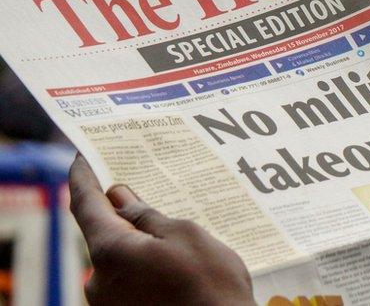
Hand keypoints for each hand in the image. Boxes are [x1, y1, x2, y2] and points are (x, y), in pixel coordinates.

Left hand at [68, 155, 253, 304]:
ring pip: (119, 259)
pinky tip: (173, 264)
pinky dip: (144, 265)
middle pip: (103, 234)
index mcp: (111, 252)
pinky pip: (128, 280)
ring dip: (138, 243)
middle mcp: (99, 280)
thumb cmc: (210, 286)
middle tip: (145, 191)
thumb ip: (148, 216)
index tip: (83, 155)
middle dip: (122, 213)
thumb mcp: (186, 236)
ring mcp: (110, 304)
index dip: (83, 177)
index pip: (85, 204)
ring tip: (174, 236)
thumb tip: (120, 199)